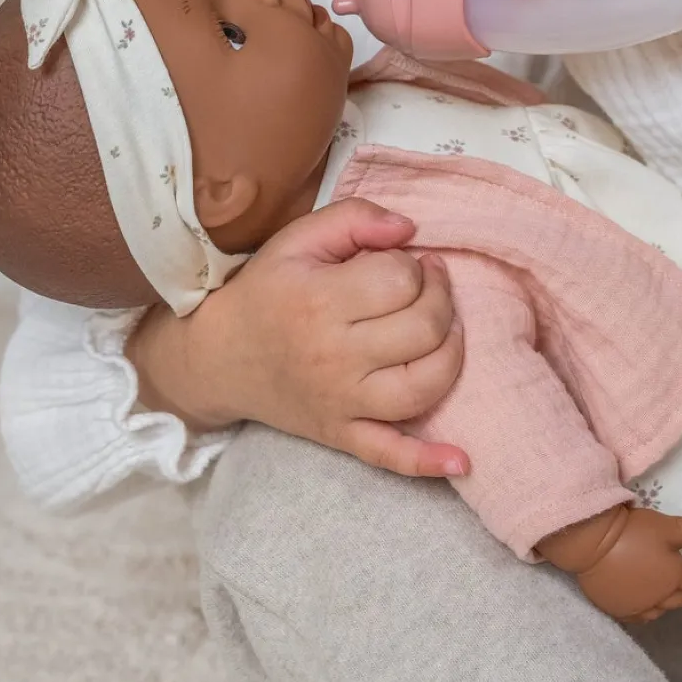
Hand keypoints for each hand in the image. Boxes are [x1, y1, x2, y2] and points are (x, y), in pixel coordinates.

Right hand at [129, 199, 467, 477]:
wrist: (218, 357)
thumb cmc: (265, 292)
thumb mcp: (297, 240)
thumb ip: (354, 219)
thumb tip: (410, 228)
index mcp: (320, 301)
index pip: (401, 279)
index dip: (415, 265)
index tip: (406, 263)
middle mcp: (334, 356)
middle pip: (423, 328)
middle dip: (441, 300)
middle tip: (429, 288)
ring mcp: (342, 403)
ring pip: (424, 386)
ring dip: (451, 356)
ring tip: (442, 331)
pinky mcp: (343, 435)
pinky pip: (390, 456)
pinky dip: (428, 462)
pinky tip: (462, 461)